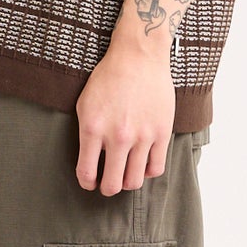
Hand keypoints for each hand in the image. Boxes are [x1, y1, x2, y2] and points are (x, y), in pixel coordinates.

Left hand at [74, 35, 175, 193]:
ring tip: (125, 175)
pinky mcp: (162, 133)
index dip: (87, 183)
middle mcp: (117, 136)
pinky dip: (147, 172)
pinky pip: (156, 168)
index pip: (87, 173)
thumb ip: (86, 135)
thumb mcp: (84, 104)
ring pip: (135, 181)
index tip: (90, 183)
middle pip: (112, 185)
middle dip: (107, 189)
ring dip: (127, 182)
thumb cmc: (108, 78)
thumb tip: (90, 162)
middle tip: (107, 184)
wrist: (138, 57)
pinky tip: (142, 163)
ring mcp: (142, 136)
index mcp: (93, 129)